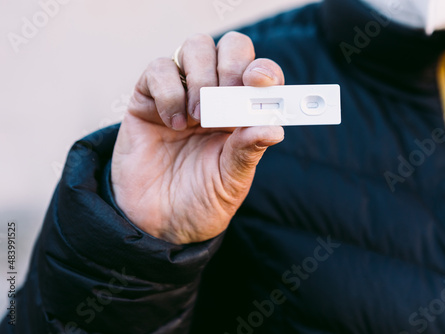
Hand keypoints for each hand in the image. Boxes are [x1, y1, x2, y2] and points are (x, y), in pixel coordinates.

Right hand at [111, 32, 284, 244]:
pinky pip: (159, 69)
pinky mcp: (148, 99)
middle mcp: (215, 97)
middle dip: (232, 65)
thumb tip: (274, 127)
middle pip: (231, 47)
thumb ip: (248, 151)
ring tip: (199, 117)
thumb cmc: (200, 201)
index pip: (260, 73)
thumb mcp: (231, 181)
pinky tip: (173, 124)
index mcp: (242, 115)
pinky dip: (169, 91)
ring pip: (196, 47)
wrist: (156, 223)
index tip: (261, 82)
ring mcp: (182, 94)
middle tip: (227, 96)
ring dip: (202, 76)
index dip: (265, 70)